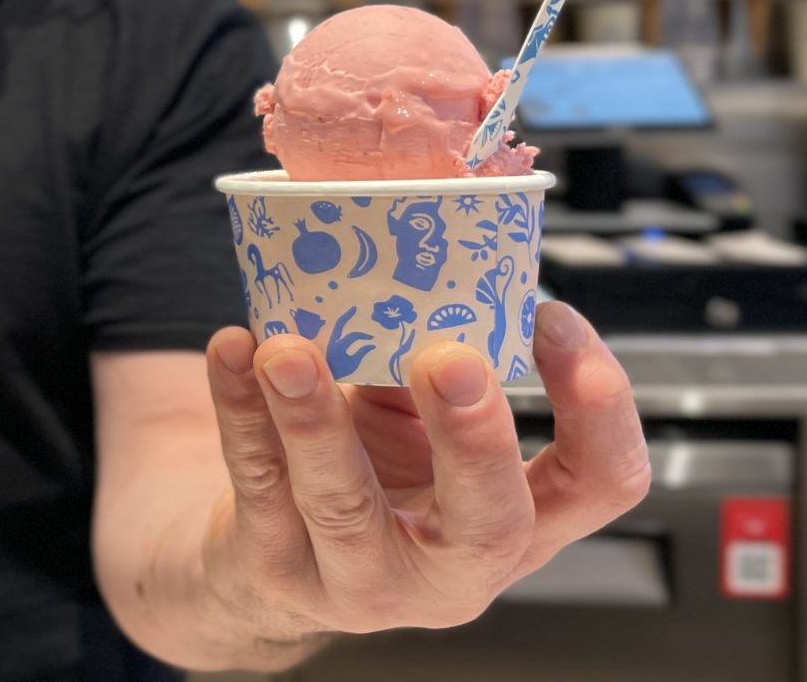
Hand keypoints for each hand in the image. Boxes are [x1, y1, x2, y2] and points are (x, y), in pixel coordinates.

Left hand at [202, 302, 649, 636]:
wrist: (270, 560)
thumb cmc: (363, 475)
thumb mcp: (415, 424)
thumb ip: (423, 359)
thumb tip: (418, 255)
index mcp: (512, 524)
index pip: (600, 483)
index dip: (600, 405)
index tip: (554, 317)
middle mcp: (452, 568)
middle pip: (490, 520)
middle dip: (472, 437)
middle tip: (449, 359)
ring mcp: (361, 581)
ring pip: (344, 505)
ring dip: (315, 419)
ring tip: (289, 350)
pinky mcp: (277, 569)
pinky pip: (256, 482)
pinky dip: (241, 410)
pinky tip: (235, 351)